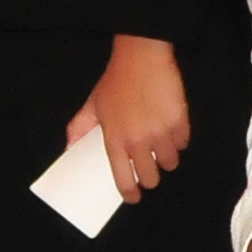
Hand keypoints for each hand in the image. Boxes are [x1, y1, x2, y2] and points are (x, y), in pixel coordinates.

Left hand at [68, 35, 189, 203]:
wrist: (142, 55)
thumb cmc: (116, 80)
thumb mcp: (92, 104)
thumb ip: (78, 128)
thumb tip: (67, 149)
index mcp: (115, 139)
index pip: (123, 178)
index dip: (130, 192)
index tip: (134, 197)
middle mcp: (138, 140)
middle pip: (151, 177)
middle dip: (152, 177)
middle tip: (150, 168)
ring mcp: (161, 133)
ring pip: (171, 163)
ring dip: (167, 159)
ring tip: (162, 147)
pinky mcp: (180, 122)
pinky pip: (184, 143)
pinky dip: (179, 140)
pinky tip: (172, 130)